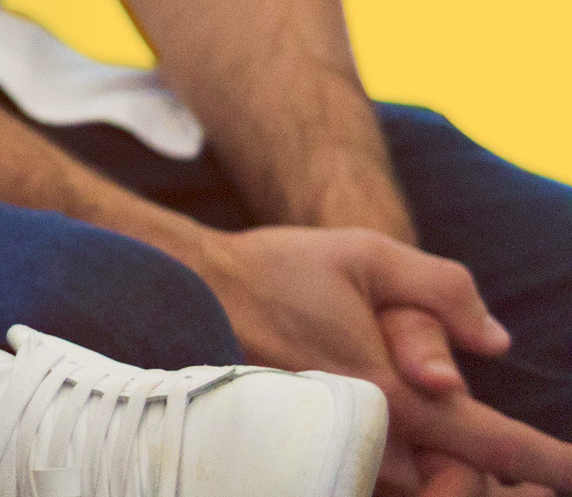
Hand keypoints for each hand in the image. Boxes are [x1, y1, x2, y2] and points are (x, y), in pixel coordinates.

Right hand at [191, 226, 571, 494]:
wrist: (190, 292)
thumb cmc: (279, 269)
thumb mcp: (366, 253)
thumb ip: (443, 289)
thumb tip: (496, 342)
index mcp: (392, 390)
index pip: (492, 441)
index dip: (549, 462)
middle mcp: (369, 434)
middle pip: (460, 482)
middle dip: (492, 476)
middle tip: (523, 469)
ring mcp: (336, 453)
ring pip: (420, 488)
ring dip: (450, 477)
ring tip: (478, 465)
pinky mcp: (310, 459)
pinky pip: (377, 482)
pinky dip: (412, 477)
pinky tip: (420, 454)